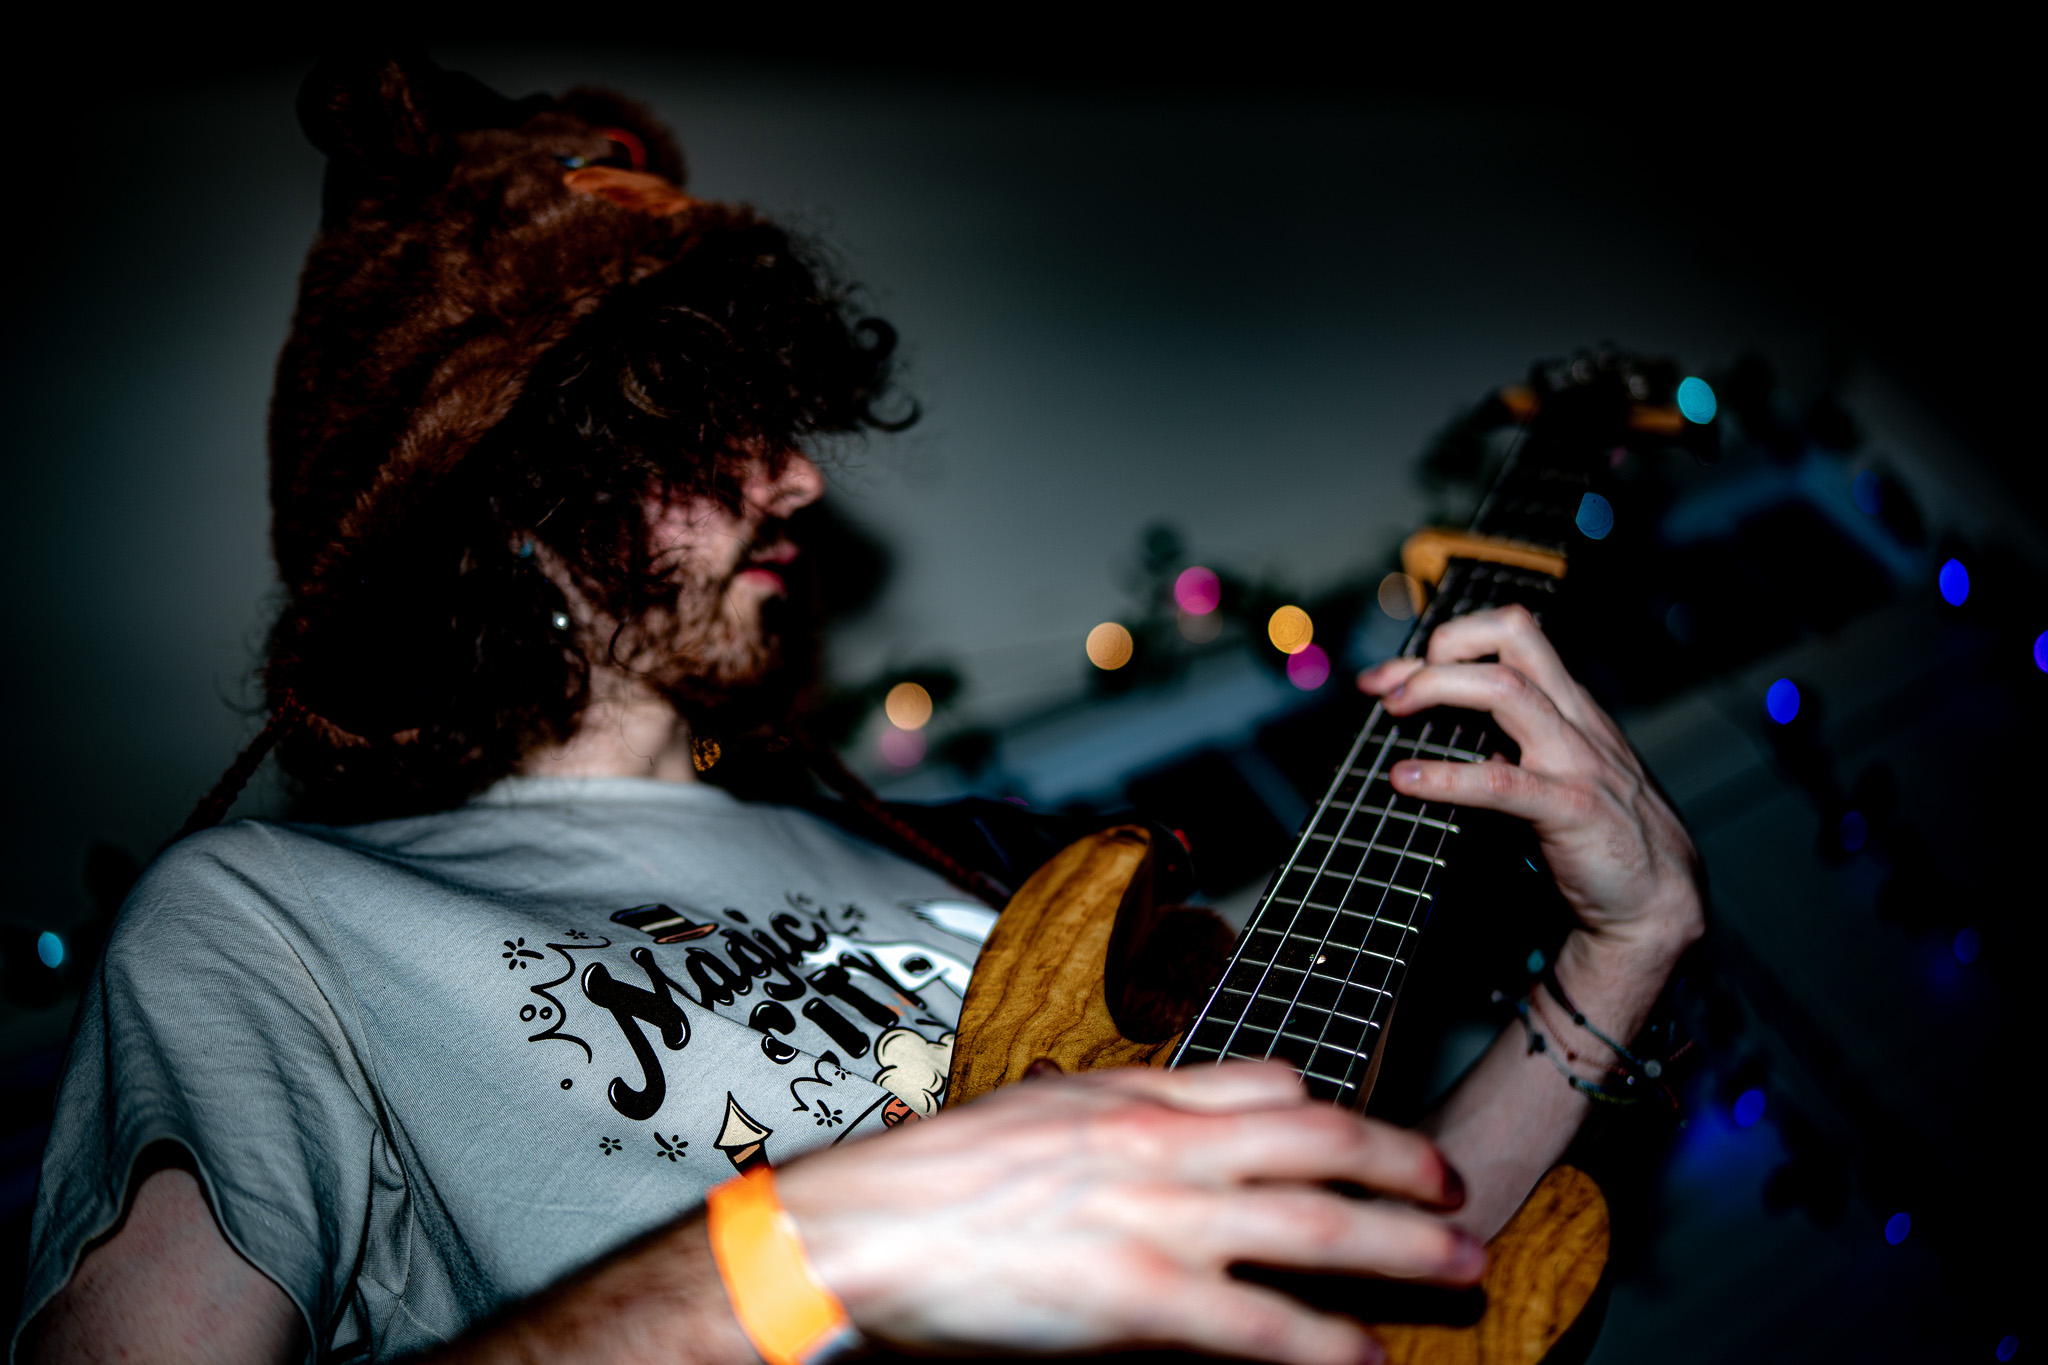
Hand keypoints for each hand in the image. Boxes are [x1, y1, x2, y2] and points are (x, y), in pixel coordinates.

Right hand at [775, 1061, 1479, 1364]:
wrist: (863, 1232)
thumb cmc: (931, 1177)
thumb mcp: (1031, 1108)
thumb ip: (1109, 1104)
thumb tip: (1149, 1105)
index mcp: (1132, 1095)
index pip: (1268, 1079)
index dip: (1335, 1109)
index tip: (1370, 1134)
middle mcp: (1162, 1143)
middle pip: (1320, 1139)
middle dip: (1403, 1164)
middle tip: (1455, 1188)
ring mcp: (1159, 1218)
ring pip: (1317, 1224)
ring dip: (1404, 1247)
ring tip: (1462, 1265)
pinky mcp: (1141, 1299)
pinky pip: (1261, 1321)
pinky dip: (1328, 1339)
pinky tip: (1369, 1354)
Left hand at [1355, 604, 1702, 959]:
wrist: (1658, 901)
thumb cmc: (1598, 836)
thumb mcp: (1551, 773)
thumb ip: (1505, 746)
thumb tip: (1432, 730)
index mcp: (1568, 706)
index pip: (1507, 639)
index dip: (1443, 644)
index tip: (1386, 675)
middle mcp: (1574, 719)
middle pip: (1514, 636)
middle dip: (1445, 644)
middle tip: (1390, 686)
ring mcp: (1577, 760)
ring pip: (1508, 689)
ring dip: (1438, 687)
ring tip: (1393, 711)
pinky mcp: (1573, 809)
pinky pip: (1501, 782)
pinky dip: (1445, 776)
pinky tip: (1405, 781)